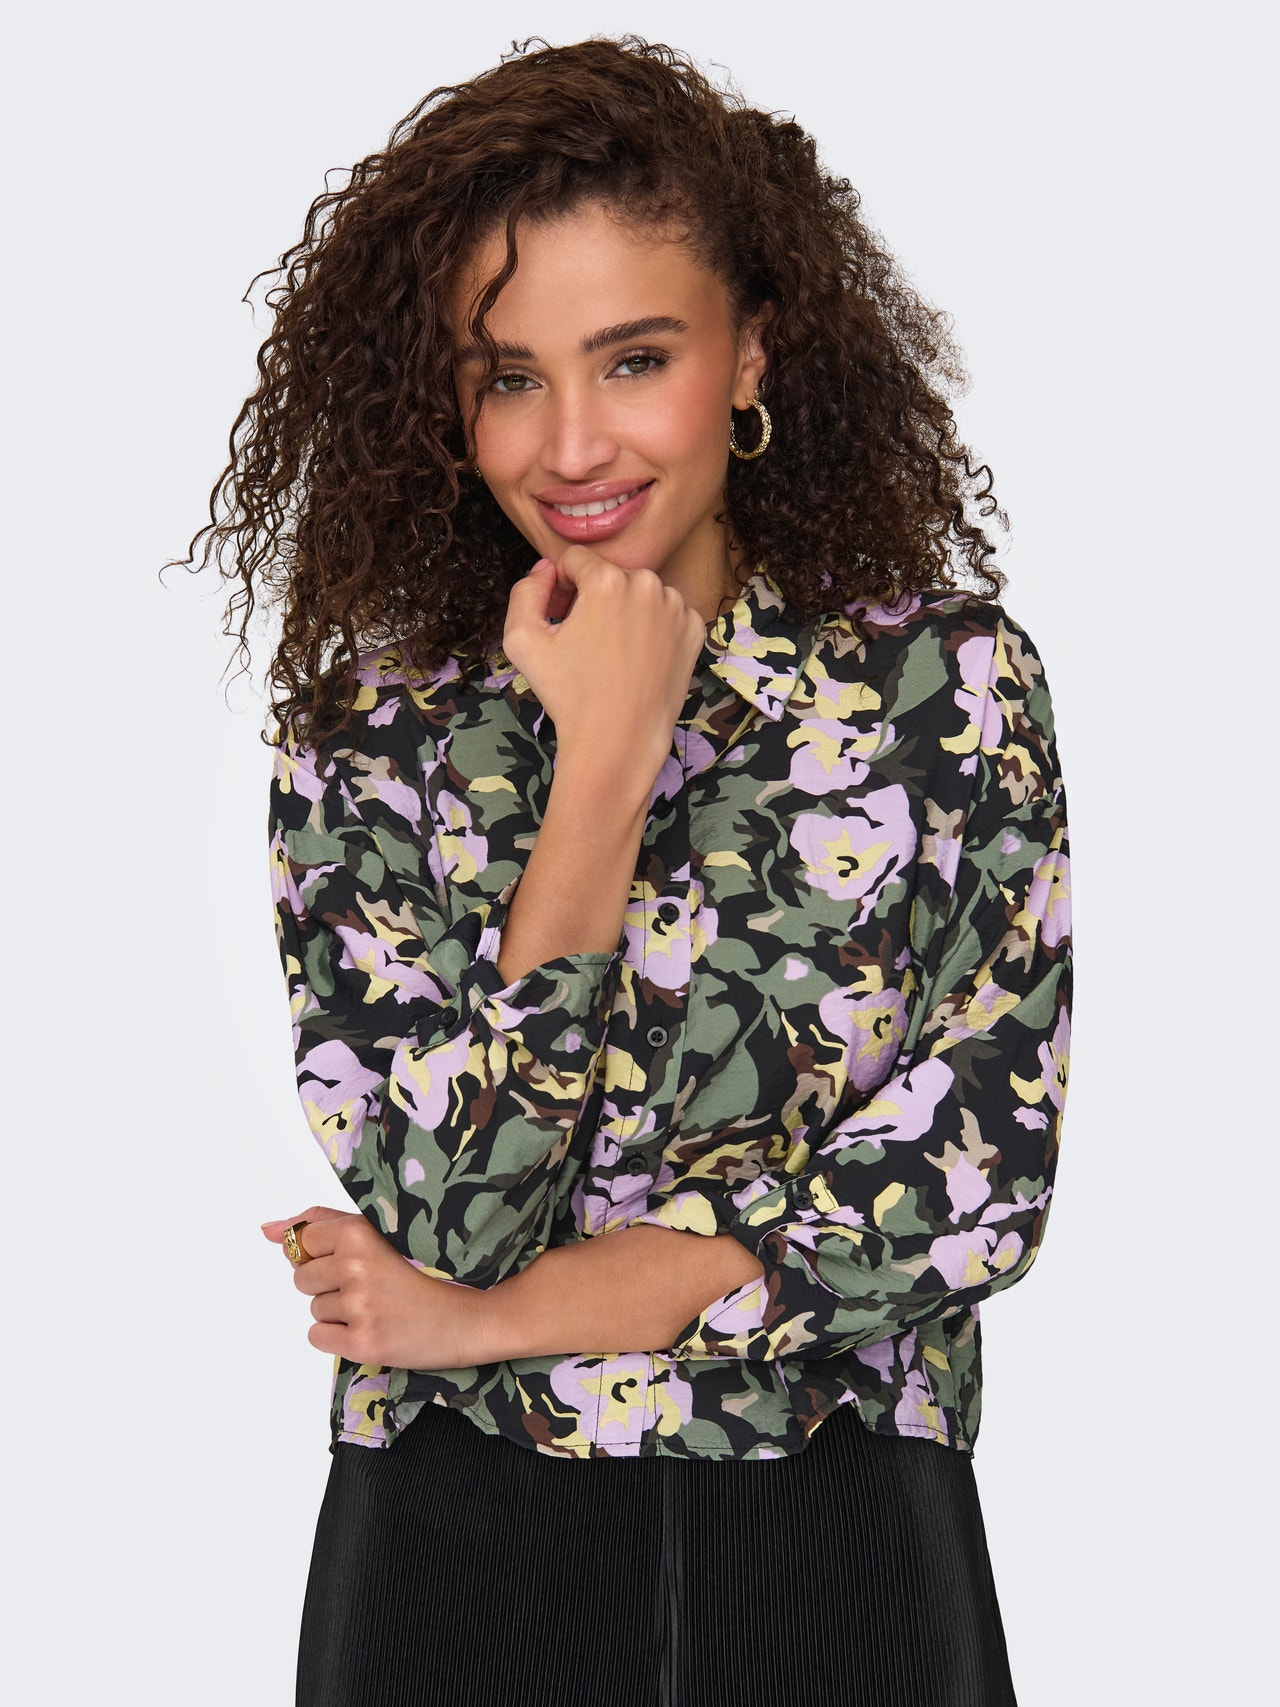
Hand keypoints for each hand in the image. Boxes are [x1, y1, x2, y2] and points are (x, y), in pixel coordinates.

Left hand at [261, 1207, 494, 1369]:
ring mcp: (359, 1307)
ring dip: (337, 1312)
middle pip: (303, 1278)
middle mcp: (355, 1266)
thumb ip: (321, 1224)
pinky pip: (318, 1337)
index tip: (355, 1261)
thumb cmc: (426, 1271)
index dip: (324, 1254)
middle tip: (370, 1287)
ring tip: (378, 1306)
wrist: (471, 1315)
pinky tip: (371, 1327)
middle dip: (328, 1285)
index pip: (303, 1242)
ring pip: (313, 1309)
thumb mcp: (379, 1233)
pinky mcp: (363, 1343)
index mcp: (359, 1232)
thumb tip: (268, 1229)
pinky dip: (338, 1337)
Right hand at [502, 548, 704, 793]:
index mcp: (607, 580)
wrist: (619, 740)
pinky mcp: (694, 629)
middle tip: (584, 640)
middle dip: (593, 598)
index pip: (575, 560)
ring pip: (639, 593)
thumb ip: (525, 591)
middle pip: (609, 576)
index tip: (560, 618)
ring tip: (612, 652)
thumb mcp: (522, 641)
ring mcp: (677, 607)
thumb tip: (545, 568)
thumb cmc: (569, 695)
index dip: (560, 586)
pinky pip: (666, 613)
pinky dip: (651, 628)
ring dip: (624, 610)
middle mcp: (648, 583)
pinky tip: (637, 658)